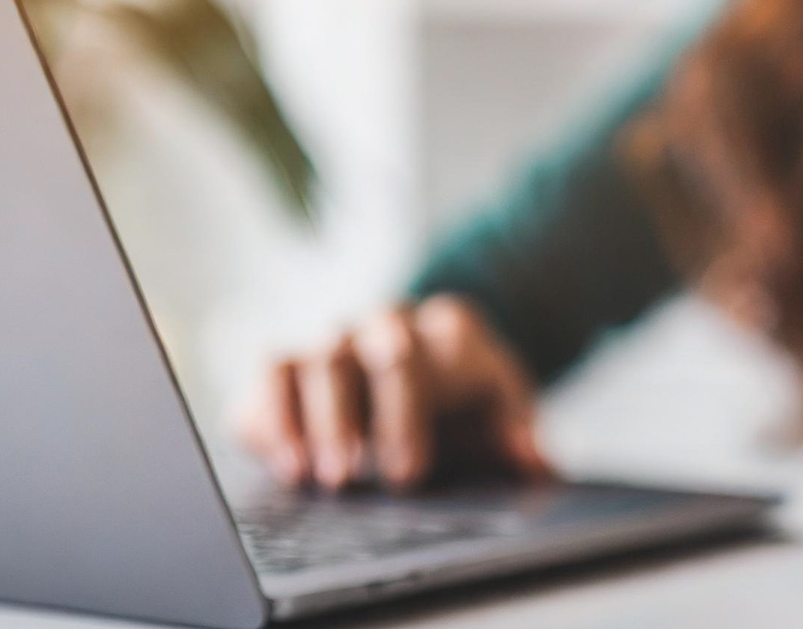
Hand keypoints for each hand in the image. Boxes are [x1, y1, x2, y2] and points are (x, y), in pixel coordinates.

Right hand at [236, 295, 550, 491]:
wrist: (433, 370)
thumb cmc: (470, 398)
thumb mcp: (505, 409)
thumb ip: (519, 432)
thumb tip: (534, 462)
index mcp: (447, 330)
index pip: (424, 356)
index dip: (407, 415)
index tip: (406, 473)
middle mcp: (385, 323)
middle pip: (358, 354)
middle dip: (352, 416)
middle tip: (350, 476)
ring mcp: (335, 339)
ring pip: (309, 362)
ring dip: (308, 422)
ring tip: (315, 479)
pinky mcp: (291, 363)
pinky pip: (269, 378)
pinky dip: (270, 420)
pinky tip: (286, 467)